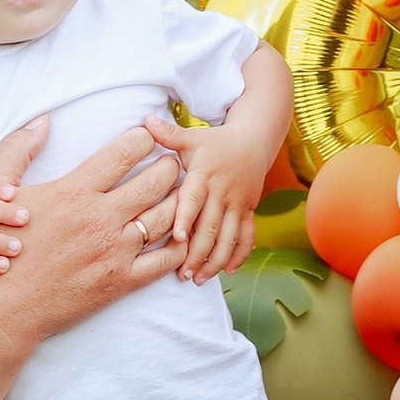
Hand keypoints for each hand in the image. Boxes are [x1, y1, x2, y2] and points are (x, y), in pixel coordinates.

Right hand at [0, 118, 184, 347]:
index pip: (125, 152)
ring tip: (183, 192)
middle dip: (170, 165)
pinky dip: (180, 245)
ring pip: (167, 217)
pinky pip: (164, 260)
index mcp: (74, 191)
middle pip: (155, 181)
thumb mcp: (3, 192)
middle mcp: (99, 218)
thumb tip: (41, 119)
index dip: (144, 138)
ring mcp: (113, 251)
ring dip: (181, 200)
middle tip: (174, 161)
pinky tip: (182, 234)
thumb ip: (18, 149)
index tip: (150, 136)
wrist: (1, 306)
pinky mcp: (120, 282)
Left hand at [165, 117, 272, 283]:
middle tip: (183, 274)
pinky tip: (229, 272)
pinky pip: (247, 235)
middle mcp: (223, 190)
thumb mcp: (192, 136)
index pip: (194, 198)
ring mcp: (238, 202)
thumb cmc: (215, 141)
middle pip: (211, 225)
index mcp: (205, 174)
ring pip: (229, 236)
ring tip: (200, 278)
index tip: (176, 238)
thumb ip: (168, 134)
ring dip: (216, 259)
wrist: (255, 139)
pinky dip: (240, 254)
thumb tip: (144, 120)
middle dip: (198, 252)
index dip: (185, 218)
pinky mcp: (249, 210)